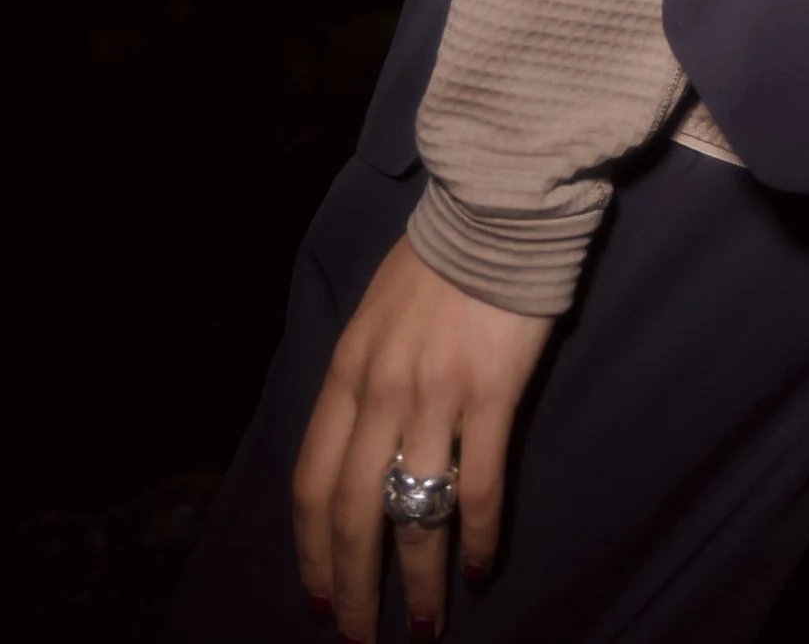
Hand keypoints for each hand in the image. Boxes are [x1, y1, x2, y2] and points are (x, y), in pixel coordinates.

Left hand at [293, 234, 555, 638]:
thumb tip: (358, 449)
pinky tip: (478, 568)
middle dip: (353, 586)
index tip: (319, 598)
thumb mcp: (373, 317)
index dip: (311, 550)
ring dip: (416, 580)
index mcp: (346, 372)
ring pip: (412, 512)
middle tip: (360, 636)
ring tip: (423, 626)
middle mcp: (381, 392)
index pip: (312, 482)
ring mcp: (435, 395)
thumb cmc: (437, 261)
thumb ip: (361, 381)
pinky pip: (478, 484)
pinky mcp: (491, 394)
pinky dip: (475, 536)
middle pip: (352, 513)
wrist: (497, 207)